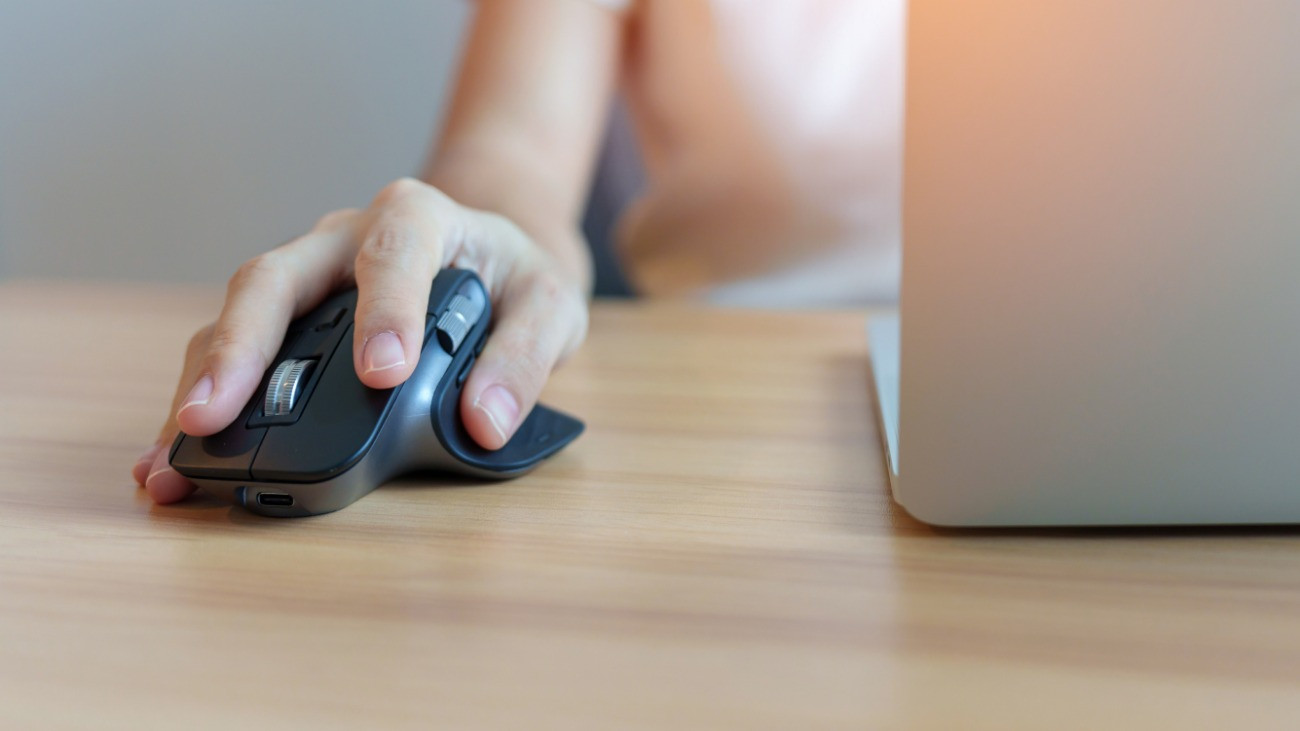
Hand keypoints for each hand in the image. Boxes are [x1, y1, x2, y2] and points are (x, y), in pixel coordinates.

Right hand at [131, 178, 588, 503]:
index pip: (394, 253)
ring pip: (237, 320)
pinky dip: (204, 405)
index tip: (384, 375)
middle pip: (275, 279)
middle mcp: (343, 240)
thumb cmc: (515, 278)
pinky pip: (232, 355)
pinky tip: (173, 458)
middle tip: (213, 414)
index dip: (385, 312)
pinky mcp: (286, 322)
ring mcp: (305, 280)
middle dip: (242, 349)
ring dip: (204, 387)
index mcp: (416, 219)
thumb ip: (526, 357)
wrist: (491, 258)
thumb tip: (485, 423)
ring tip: (175, 459)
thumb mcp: (551, 305)